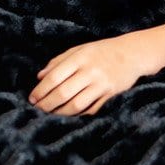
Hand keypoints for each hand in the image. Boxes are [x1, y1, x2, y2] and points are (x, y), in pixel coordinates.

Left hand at [30, 34, 153, 115]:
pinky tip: (69, 114)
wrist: (132, 53)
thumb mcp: (79, 50)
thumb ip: (58, 61)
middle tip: (38, 109)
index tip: (32, 99)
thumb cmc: (102, 51)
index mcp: (81, 58)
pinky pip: (91, 109)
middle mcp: (91, 71)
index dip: (40, 90)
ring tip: (51, 114)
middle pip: (63, 93)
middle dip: (47, 105)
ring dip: (60, 113)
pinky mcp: (111, 95)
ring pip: (76, 105)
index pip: (55, 77)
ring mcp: (102, 84)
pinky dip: (78, 114)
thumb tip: (39, 77)